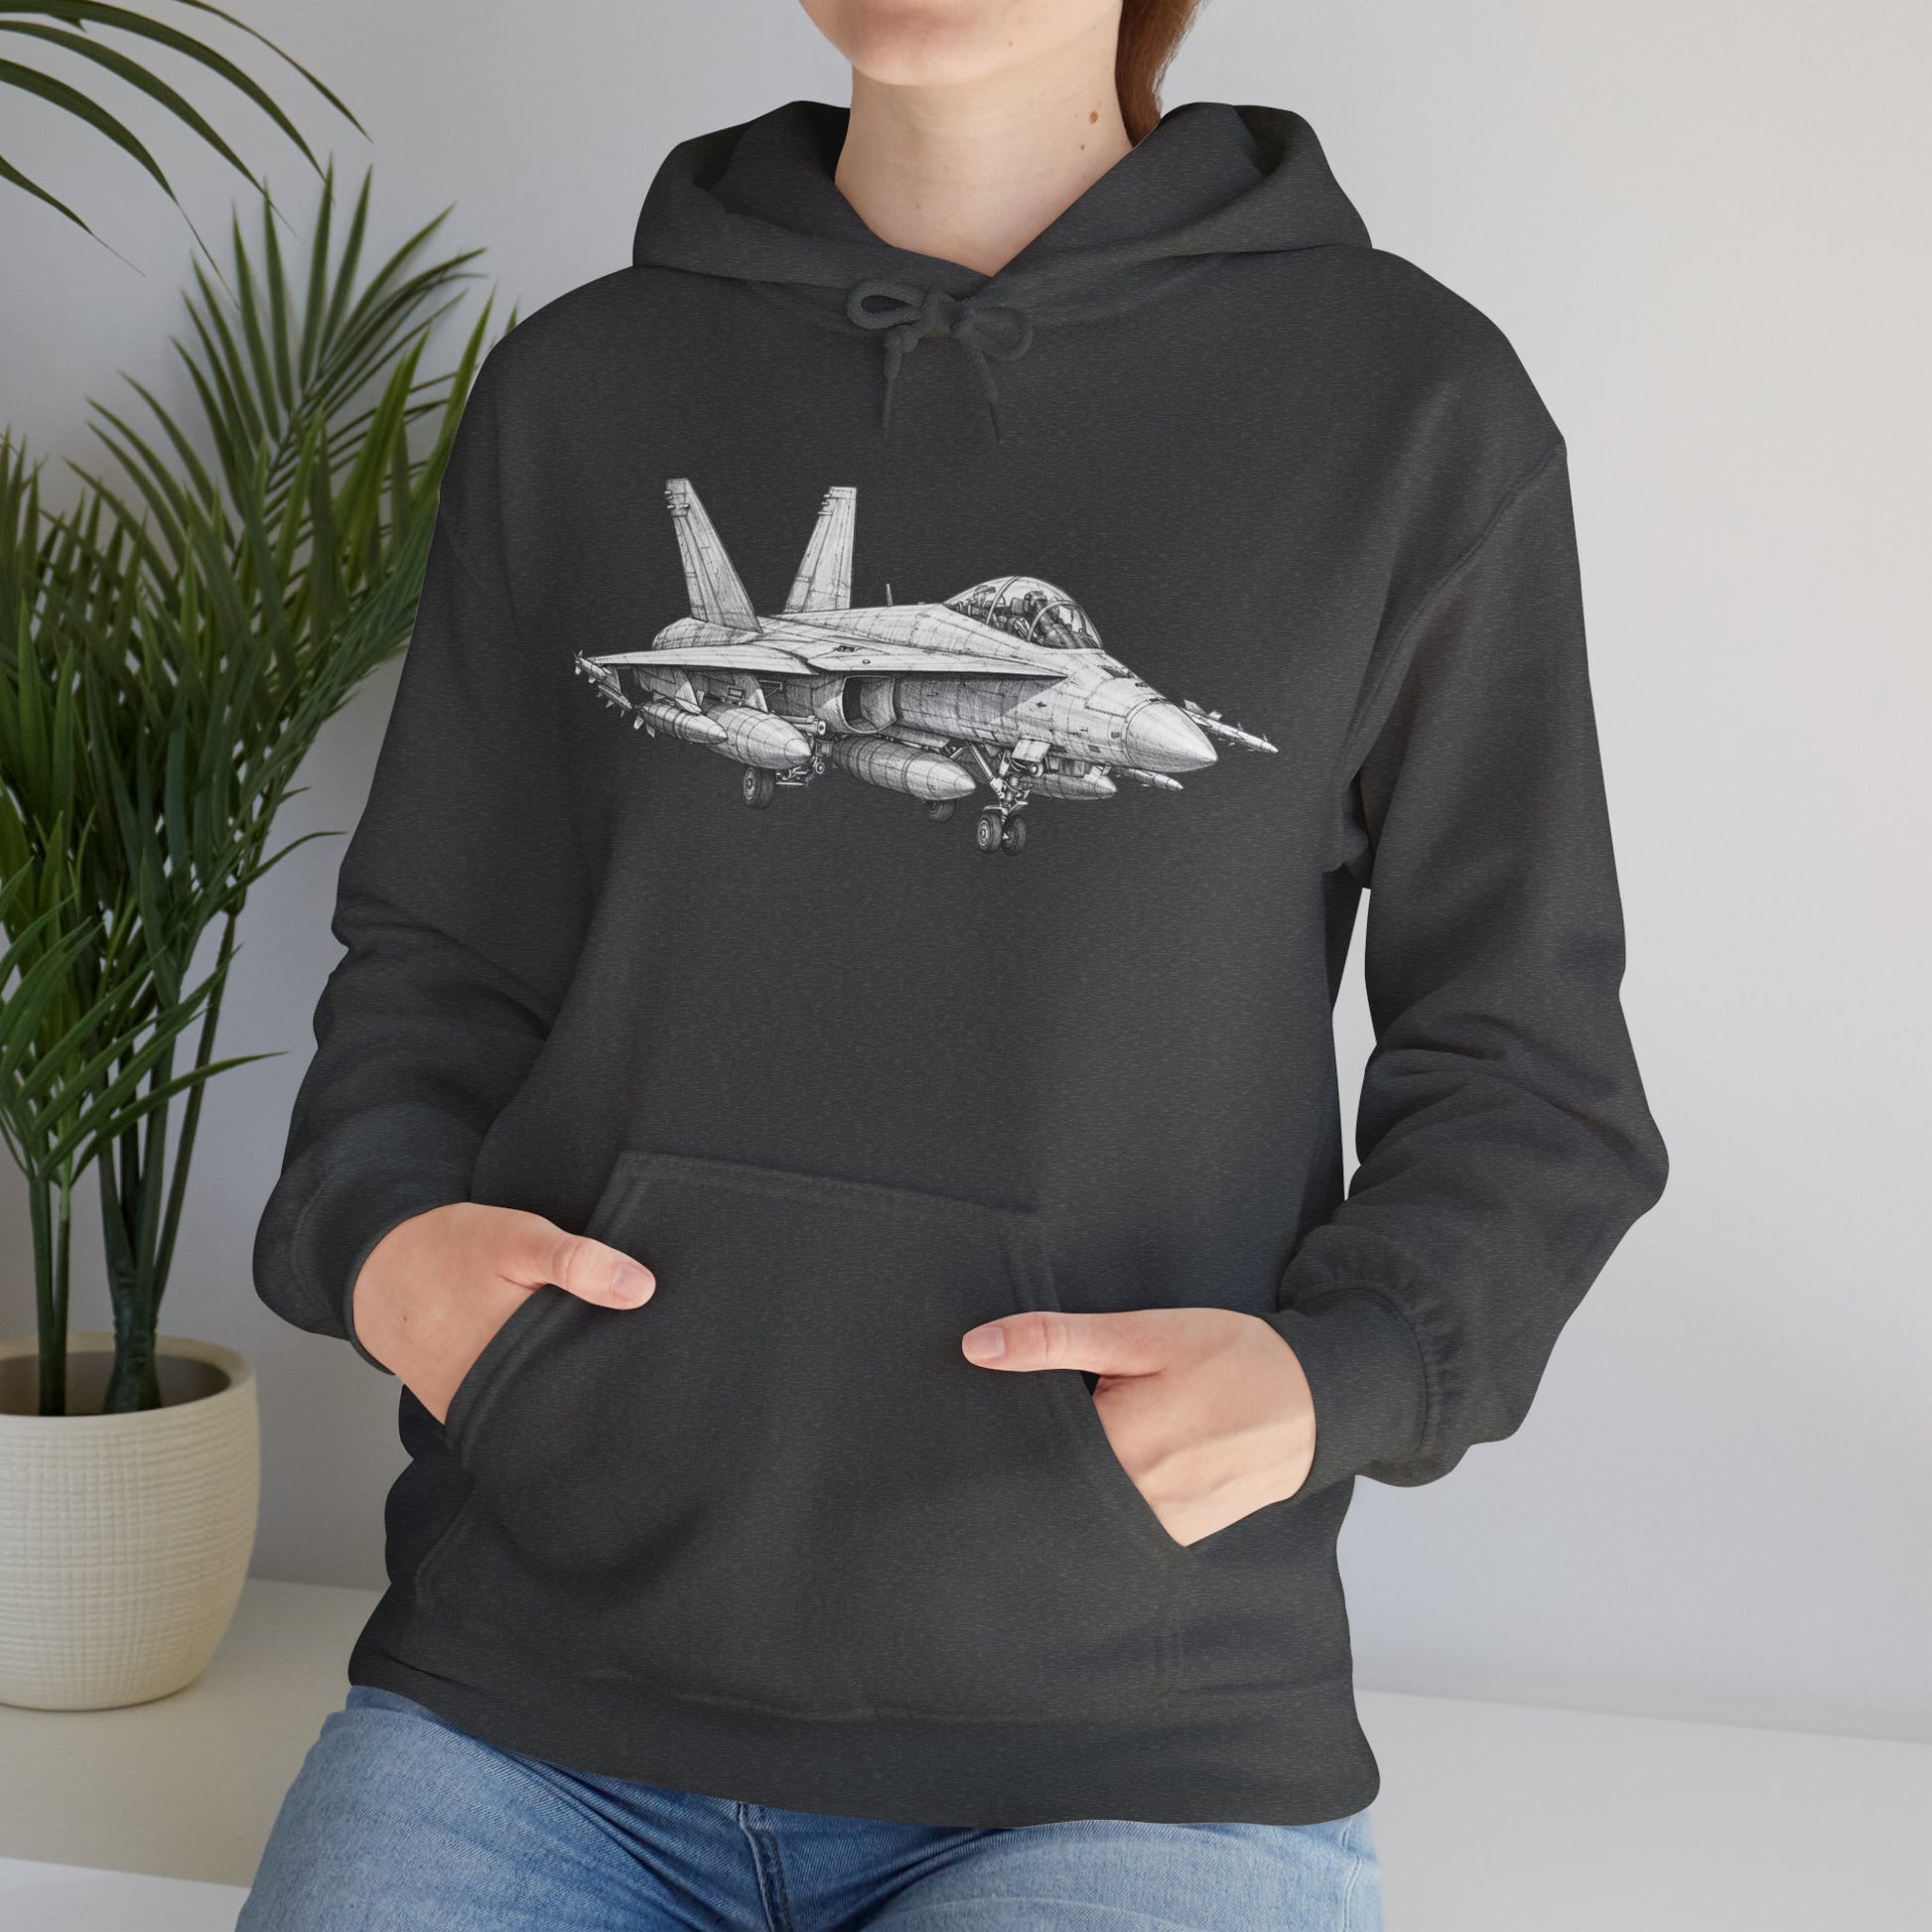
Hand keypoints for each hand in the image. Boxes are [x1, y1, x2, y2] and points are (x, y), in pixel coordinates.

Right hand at [351, 1203, 653, 1423]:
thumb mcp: (516, 1239)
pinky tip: (547, 1365)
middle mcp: (497, 1397)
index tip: (650, 1349)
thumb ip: (576, 1262)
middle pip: (570, 1398)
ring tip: (585, 1356)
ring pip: (541, 1407)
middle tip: (624, 1352)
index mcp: (520, 1356)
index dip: (627, 1365)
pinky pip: (511, 1410)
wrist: (376, 1272)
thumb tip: (641, 1290)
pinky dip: (532, 1391)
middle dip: (597, 1377)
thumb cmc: (448, 1251)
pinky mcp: (462, 1412)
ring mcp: (477, 1410)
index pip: (594, 1378)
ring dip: (564, 1386)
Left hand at [961, 1307, 1315, 1545]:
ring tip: (1078, 1440)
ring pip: (1081, 1508)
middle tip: (1028, 1428)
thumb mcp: (1143, 1334)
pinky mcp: (1175, 1537)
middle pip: (1048, 1485)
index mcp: (1115, 1448)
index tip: (980, 1416)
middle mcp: (1131, 1501)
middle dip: (1032, 1456)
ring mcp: (1156, 1528)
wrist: (1315, 1404)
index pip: (1024, 1451)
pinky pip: (1117, 1522)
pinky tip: (1107, 1465)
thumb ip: (1057, 1341)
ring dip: (1066, 1480)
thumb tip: (976, 1347)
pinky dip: (1102, 1495)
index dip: (1001, 1430)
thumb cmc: (1232, 1359)